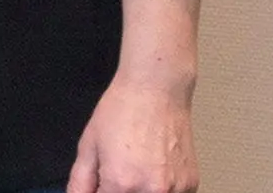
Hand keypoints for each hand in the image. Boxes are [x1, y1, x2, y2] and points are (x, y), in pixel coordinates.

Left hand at [69, 73, 198, 192]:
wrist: (157, 91)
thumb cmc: (121, 111)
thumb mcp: (88, 146)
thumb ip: (80, 181)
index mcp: (122, 183)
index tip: (100, 185)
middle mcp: (152, 191)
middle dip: (119, 191)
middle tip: (116, 176)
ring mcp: (176, 189)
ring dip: (140, 192)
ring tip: (135, 168)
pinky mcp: (191, 184)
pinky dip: (160, 190)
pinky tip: (152, 169)